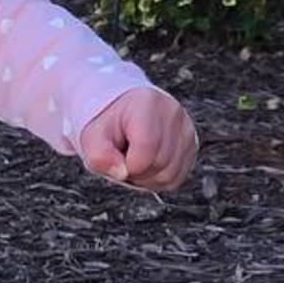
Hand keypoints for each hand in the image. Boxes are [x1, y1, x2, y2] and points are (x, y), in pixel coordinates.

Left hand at [78, 88, 196, 192]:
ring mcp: (186, 128)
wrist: (122, 113)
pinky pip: (178, 177)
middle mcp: (173, 113)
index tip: (117, 157)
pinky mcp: (192, 144)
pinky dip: (159, 179)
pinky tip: (147, 164)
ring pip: (170, 175)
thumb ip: (99, 156)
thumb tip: (122, 173)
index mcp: (147, 103)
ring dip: (147, 177)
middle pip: (159, 164)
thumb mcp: (91, 138)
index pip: (146, 149)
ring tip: (135, 160)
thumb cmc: (108, 125)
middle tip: (124, 157)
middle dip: (136, 172)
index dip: (128, 165)